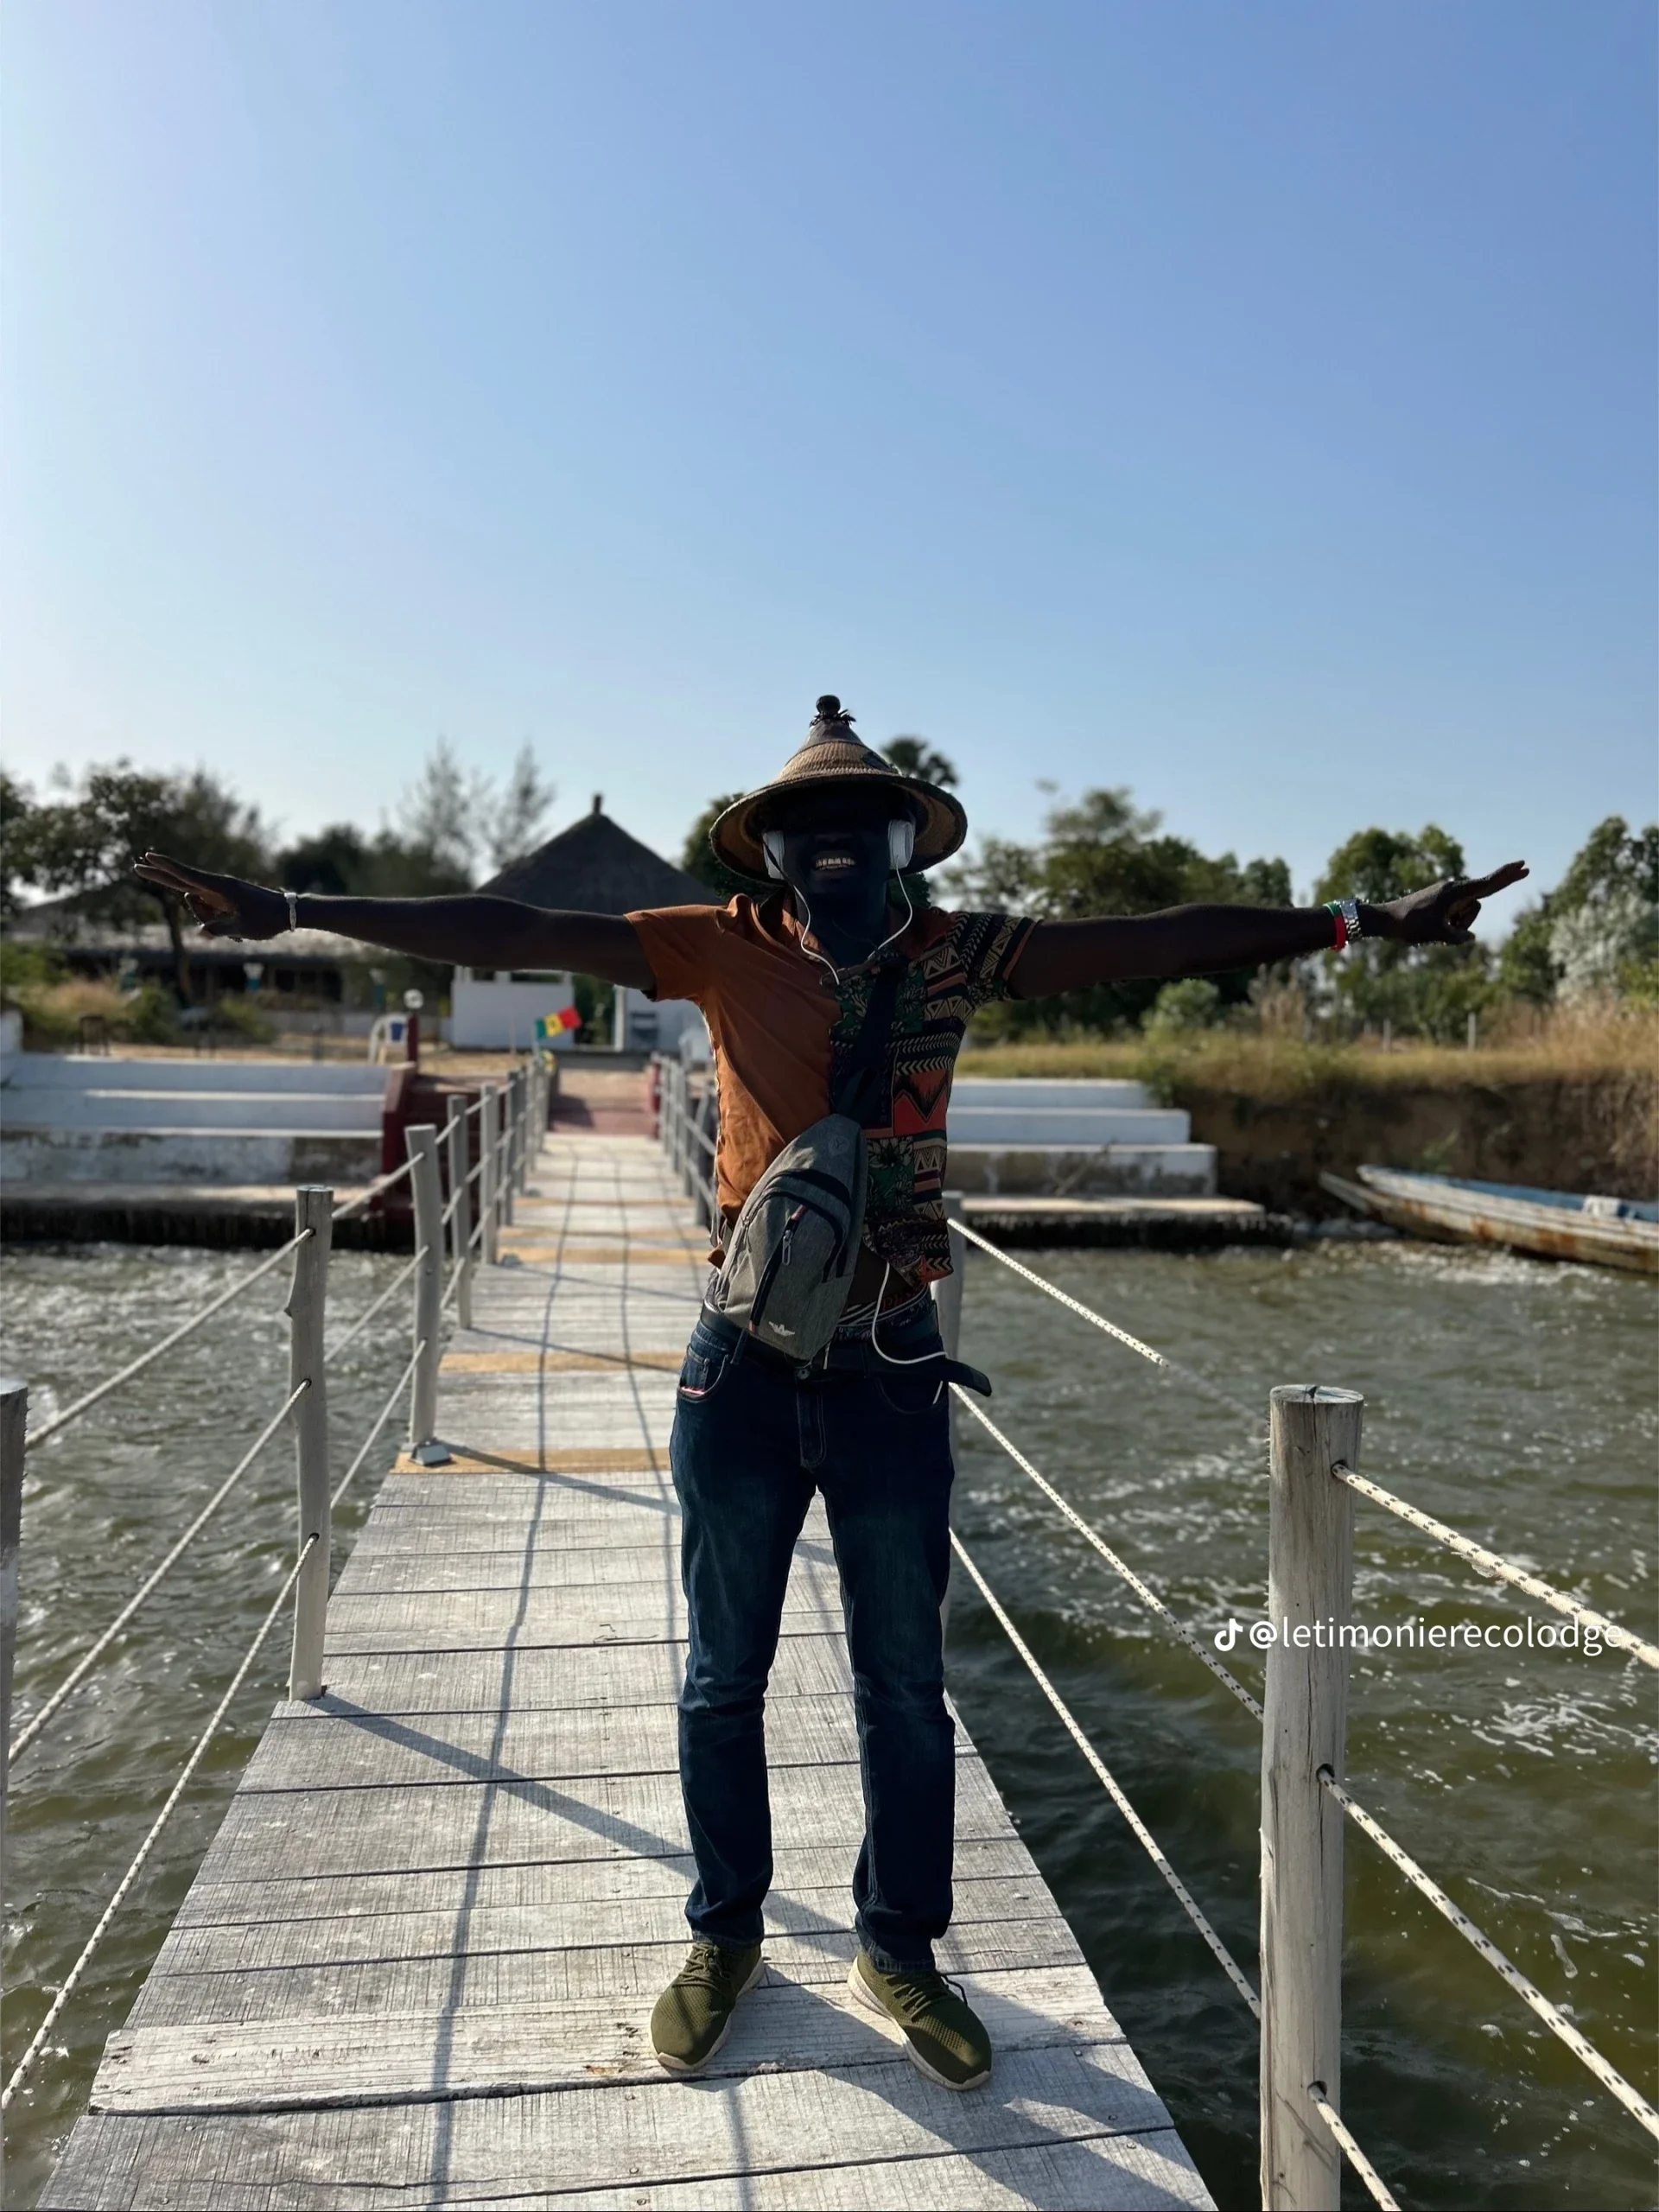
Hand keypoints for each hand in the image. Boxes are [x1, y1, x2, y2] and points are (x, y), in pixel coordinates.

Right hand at [134, 851, 289, 940]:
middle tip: (137, 865)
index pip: (187, 875)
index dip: (167, 867)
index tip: (150, 855)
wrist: (288, 913)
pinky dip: (215, 924)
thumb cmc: (267, 919)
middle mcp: (217, 887)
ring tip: (237, 927)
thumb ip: (220, 930)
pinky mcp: (224, 901)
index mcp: (221, 887)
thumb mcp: (244, 928)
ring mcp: (219, 894)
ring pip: (198, 907)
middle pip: (181, 881)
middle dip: (160, 874)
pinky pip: (208, 913)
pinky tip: (237, 930)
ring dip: (209, 922)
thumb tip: (201, 933)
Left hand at [1364, 860, 1528, 946]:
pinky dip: (1452, 926)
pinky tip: (1436, 929)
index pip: (1487, 883)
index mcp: (1454, 892)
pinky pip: (1456, 916)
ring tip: (1435, 928)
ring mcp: (1447, 896)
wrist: (1386, 919)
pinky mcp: (1441, 903)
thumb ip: (1457, 937)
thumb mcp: (1437, 934)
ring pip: (1467, 914)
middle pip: (1480, 900)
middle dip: (1493, 894)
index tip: (1522, 865)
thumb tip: (1471, 939)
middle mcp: (1453, 890)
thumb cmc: (1411, 925)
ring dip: (1458, 926)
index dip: (1506, 876)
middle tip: (1527, 869)